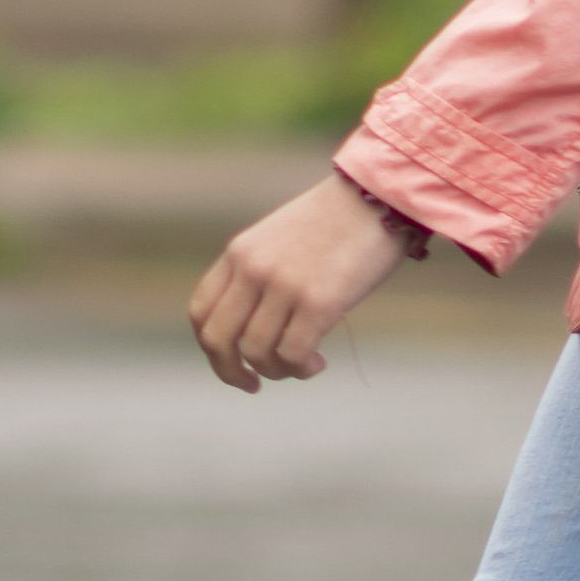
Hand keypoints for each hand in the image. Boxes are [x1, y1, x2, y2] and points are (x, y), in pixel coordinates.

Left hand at [191, 174, 424, 391]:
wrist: (378, 196)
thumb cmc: (336, 222)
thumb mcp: (279, 240)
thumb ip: (259, 275)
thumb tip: (254, 329)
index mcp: (239, 253)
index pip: (200, 312)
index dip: (211, 348)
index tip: (233, 362)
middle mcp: (253, 269)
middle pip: (217, 340)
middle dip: (230, 372)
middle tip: (254, 384)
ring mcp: (284, 285)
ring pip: (256, 353)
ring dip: (277, 371)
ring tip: (304, 365)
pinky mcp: (319, 301)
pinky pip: (292, 354)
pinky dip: (301, 369)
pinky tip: (318, 362)